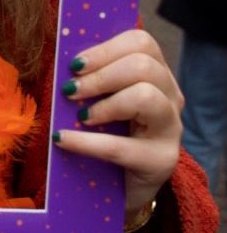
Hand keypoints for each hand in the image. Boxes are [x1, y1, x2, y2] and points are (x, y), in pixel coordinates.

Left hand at [55, 28, 183, 219]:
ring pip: (145, 96)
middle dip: (101, 76)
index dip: (105, 49)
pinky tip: (62, 139)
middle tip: (70, 91)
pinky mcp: (160, 160)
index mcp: (157, 74)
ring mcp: (170, 129)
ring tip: (80, 117)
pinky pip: (121, 147)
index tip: (74, 64)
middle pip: (143, 65)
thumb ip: (91, 80)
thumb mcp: (101, 102)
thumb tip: (62, 65)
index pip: (141, 44)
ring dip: (105, 103)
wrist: (121, 189)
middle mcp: (170, 97)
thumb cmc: (107, 136)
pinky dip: (85, 142)